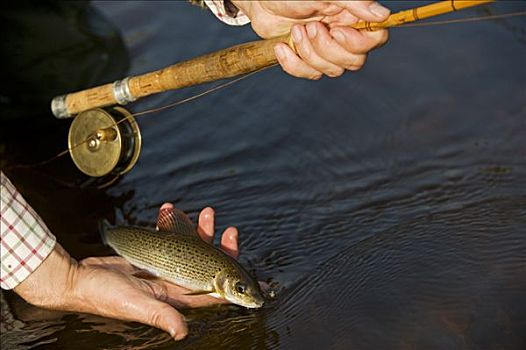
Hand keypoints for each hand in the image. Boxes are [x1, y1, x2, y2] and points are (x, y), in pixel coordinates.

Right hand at [14, 204, 239, 340]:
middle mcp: (173, 282)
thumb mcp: (134, 304)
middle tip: (229, 228)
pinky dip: (171, 223)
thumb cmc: (103, 295)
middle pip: (207, 264)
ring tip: (204, 211)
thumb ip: (160, 314)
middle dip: (220, 246)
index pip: (212, 291)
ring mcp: (163, 266)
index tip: (248, 268)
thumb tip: (182, 333)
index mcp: (175, 296)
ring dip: (199, 229)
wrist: (77, 278)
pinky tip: (169, 209)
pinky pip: (167, 236)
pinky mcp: (150, 253)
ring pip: (191, 246)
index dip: (232, 282)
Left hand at [231, 0, 389, 78]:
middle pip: (354, 61)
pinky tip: (282, 46)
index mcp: (352, 16)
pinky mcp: (307, 60)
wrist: (261, 2)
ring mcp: (325, 50)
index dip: (359, 43)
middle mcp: (343, 34)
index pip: (376, 39)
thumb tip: (382, 15)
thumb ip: (355, 3)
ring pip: (331, 71)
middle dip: (327, 49)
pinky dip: (292, 63)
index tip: (337, 31)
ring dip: (308, 53)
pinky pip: (310, 75)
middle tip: (310, 27)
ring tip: (295, 30)